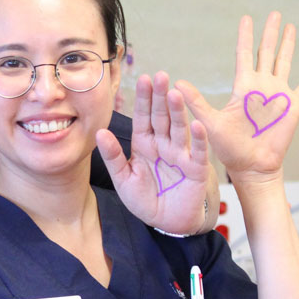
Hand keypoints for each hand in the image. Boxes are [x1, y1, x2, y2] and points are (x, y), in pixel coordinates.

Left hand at [97, 71, 211, 233]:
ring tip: (176, 93)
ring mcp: (180, 154)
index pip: (144, 117)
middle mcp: (163, 144)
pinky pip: (197, 151)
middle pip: (162, 116)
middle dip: (161, 97)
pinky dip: (198, 139)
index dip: (144, 99)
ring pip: (179, 128)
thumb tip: (100, 133)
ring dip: (178, 112)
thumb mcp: (123, 178)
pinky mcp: (196, 168)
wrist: (166, 223)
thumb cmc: (145, 199)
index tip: (144, 79)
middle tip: (161, 76)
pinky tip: (196, 124)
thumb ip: (113, 157)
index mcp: (144, 143)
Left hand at [176, 12, 298, 184]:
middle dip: (270, 32)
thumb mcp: (210, 122)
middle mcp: (261, 85)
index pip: (244, 54)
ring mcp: (278, 94)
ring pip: (285, 62)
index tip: (246, 17)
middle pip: (267, 52)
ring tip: (292, 27)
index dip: (246, 36)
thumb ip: (195, 102)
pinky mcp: (293, 106)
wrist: (251, 166)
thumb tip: (175, 83)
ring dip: (289, 45)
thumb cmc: (228, 148)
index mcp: (243, 86)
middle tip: (274, 13)